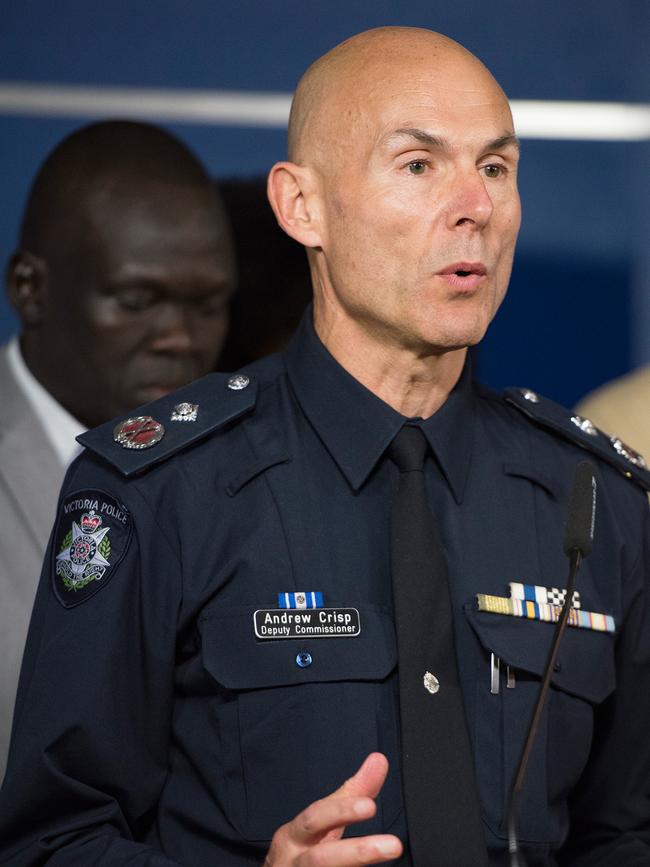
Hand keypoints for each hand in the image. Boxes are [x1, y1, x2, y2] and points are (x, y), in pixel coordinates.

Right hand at [263, 752, 402, 865]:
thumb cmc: (300, 852)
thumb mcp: (321, 822)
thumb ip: (350, 794)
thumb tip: (378, 761)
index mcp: (294, 837)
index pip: (316, 818)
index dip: (342, 811)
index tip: (370, 806)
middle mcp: (293, 862)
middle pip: (321, 859)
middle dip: (357, 852)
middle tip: (393, 845)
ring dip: (358, 862)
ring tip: (392, 851)